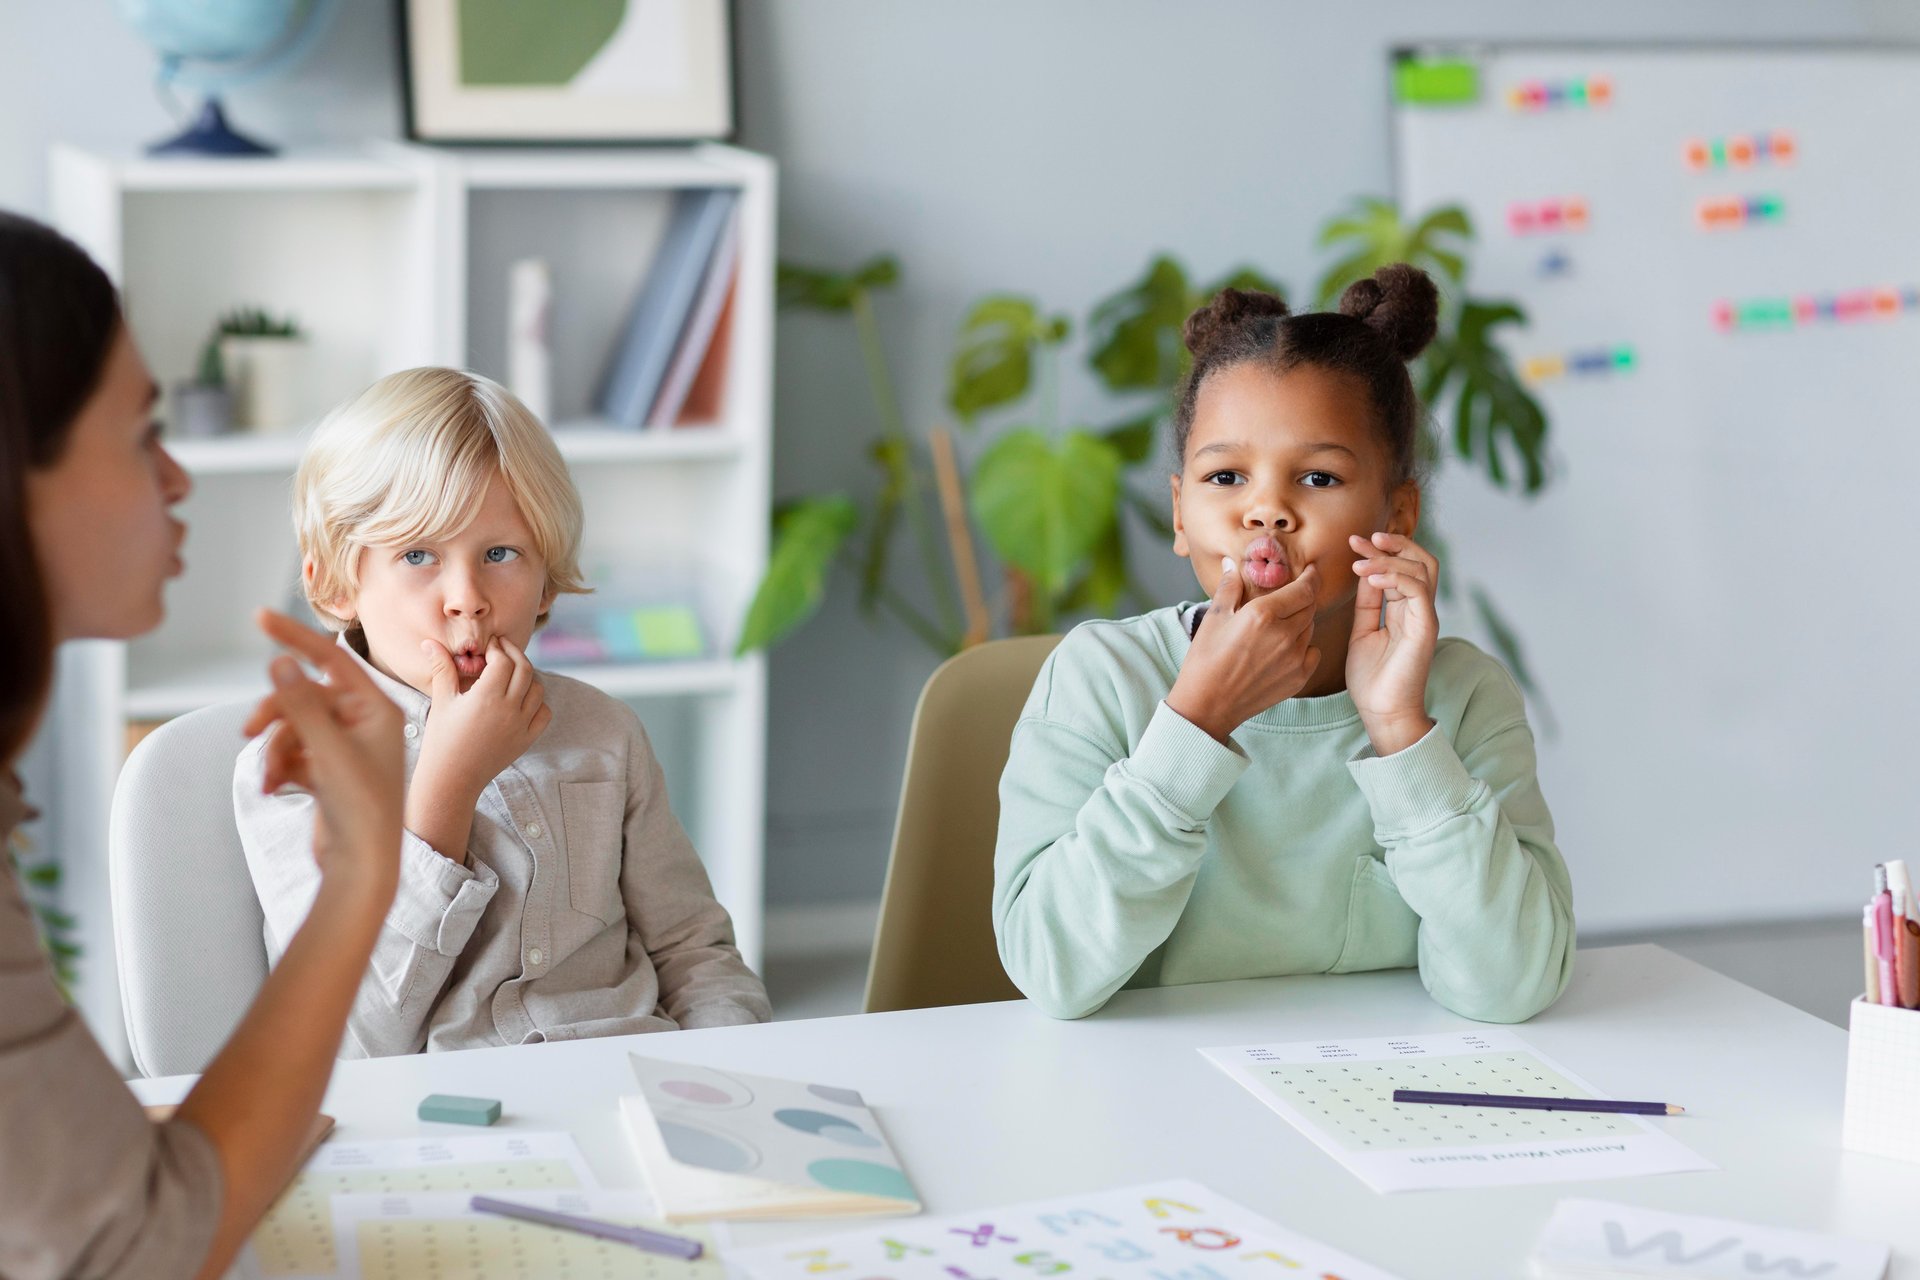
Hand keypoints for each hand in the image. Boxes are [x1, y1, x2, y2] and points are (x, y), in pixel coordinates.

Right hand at [243, 610, 403, 892]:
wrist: (363, 866)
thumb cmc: (360, 807)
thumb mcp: (327, 749)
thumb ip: (301, 704)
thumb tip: (279, 660)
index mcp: (377, 708)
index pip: (331, 659)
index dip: (295, 637)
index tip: (260, 617)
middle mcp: (365, 722)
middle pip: (303, 696)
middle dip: (274, 714)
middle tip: (248, 731)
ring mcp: (345, 746)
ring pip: (291, 727)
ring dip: (274, 749)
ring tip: (272, 778)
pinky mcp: (327, 769)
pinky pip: (291, 752)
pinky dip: (279, 767)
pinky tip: (275, 788)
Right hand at [413, 636, 551, 803]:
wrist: (451, 779)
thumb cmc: (441, 740)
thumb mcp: (441, 701)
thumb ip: (442, 668)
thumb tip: (430, 642)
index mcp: (488, 697)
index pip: (503, 660)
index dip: (497, 647)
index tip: (489, 644)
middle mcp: (510, 710)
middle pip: (525, 670)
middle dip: (514, 654)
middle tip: (502, 648)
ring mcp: (521, 726)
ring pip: (538, 690)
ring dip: (528, 676)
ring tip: (511, 672)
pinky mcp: (526, 740)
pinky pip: (543, 714)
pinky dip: (538, 702)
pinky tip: (521, 698)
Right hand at [1166, 558, 1320, 742]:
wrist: (1208, 704)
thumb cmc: (1205, 660)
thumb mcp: (1214, 618)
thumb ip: (1229, 588)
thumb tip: (1232, 565)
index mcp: (1263, 614)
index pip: (1304, 588)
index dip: (1312, 577)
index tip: (1310, 570)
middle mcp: (1284, 634)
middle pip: (1310, 607)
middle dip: (1304, 597)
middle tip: (1292, 595)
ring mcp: (1294, 658)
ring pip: (1310, 628)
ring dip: (1301, 621)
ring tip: (1281, 624)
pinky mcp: (1299, 678)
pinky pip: (1313, 652)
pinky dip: (1304, 646)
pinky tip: (1284, 648)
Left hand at [1346, 531, 1439, 755]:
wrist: (1382, 712)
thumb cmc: (1372, 678)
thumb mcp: (1362, 631)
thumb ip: (1367, 603)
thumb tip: (1364, 571)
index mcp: (1404, 609)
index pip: (1402, 566)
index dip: (1381, 551)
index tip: (1354, 542)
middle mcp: (1418, 609)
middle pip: (1420, 560)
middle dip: (1393, 544)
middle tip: (1365, 539)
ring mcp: (1425, 617)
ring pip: (1422, 568)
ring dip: (1390, 559)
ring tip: (1361, 561)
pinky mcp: (1426, 628)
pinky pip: (1419, 590)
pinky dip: (1397, 578)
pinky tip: (1374, 579)